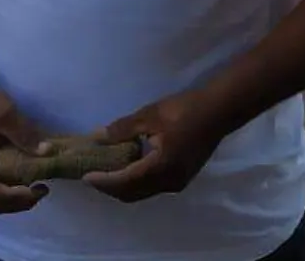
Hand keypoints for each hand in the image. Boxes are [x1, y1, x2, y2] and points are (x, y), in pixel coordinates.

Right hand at [0, 84, 48, 213]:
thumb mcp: (4, 113)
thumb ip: (24, 133)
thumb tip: (46, 152)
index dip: (14, 196)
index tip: (38, 188)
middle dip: (19, 203)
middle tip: (43, 190)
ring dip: (17, 200)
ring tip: (39, 188)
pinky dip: (13, 193)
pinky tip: (29, 182)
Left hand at [83, 88, 231, 202]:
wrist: (219, 110)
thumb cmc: (185, 110)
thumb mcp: (150, 115)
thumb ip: (122, 129)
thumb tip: (97, 137)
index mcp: (160, 168)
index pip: (125, 182)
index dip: (103, 181)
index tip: (85, 176)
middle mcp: (169, 182)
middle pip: (132, 194)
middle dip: (110, 188)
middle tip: (93, 176)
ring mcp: (177, 183)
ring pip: (143, 193)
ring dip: (123, 186)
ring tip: (107, 172)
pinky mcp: (182, 178)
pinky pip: (153, 187)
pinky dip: (137, 182)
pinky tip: (129, 167)